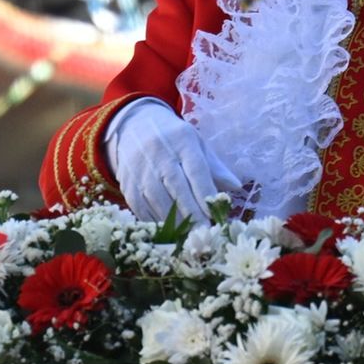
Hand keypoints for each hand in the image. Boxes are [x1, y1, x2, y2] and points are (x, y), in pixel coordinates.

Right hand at [106, 100, 241, 222]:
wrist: (134, 127)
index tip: (215, 215)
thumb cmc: (173, 139)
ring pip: (157, 199)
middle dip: (191, 212)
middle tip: (204, 233)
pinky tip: (167, 232)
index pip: (196, 169)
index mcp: (182, 140)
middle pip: (176, 186)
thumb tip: (236, 187)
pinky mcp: (127, 182)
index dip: (205, 193)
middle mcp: (159, 152)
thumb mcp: (196, 144)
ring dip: (173, 221)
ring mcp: (140, 168)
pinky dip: (155, 221)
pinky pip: (141, 206)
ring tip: (188, 236)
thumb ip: (215, 166)